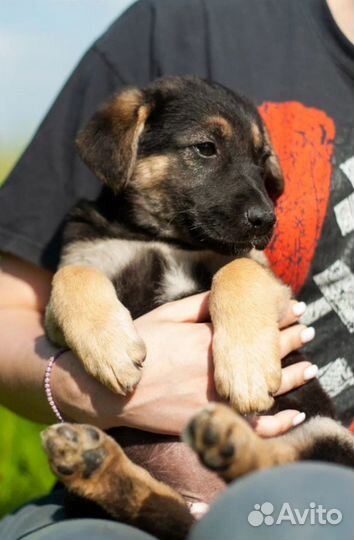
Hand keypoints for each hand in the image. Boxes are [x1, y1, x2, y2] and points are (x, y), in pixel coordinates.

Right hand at [52, 292, 314, 434]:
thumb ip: (198, 305)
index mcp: (209, 339)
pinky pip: (254, 426)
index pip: (254, 325)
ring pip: (268, 386)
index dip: (278, 316)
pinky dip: (279, 422)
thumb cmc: (138, 348)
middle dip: (291, 339)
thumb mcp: (165, 316)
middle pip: (266, 353)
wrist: (113, 391)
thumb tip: (225, 294)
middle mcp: (220, 367)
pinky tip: (296, 413)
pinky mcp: (213, 420)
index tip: (296, 309)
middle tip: (308, 331)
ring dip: (295, 374)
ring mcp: (219, 396)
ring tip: (312, 364)